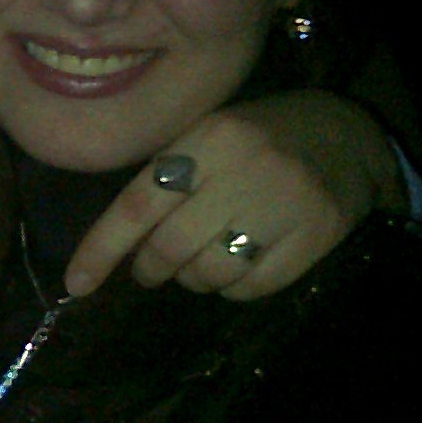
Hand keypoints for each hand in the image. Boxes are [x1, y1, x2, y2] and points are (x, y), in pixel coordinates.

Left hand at [64, 91, 399, 300]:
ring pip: (211, 273)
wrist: (345, 135)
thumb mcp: (207, 137)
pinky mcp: (317, 236)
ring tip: (199, 262)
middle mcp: (246, 170)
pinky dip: (233, 287)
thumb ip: (164, 180)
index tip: (76, 283)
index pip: (139, 203)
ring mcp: (286, 205)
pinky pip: (253, 287)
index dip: (102, 248)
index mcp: (209, 139)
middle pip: (172, 246)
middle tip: (149, 269)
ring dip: (192, 279)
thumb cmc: (256, 138)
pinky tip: (238, 265)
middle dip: (149, 268)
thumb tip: (114, 245)